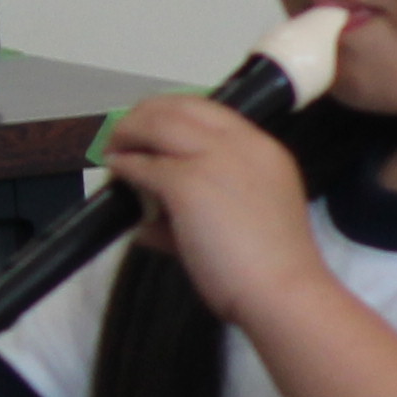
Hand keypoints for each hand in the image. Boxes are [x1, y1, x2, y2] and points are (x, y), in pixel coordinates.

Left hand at [110, 92, 325, 329]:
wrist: (283, 290)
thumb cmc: (273, 267)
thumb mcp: (247, 220)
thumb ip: (205, 206)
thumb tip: (151, 217)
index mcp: (264, 149)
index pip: (210, 110)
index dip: (173, 112)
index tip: (151, 128)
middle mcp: (241, 143)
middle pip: (180, 106)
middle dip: (144, 115)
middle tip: (123, 135)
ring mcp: (213, 158)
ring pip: (157, 124)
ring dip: (129, 133)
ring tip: (113, 150)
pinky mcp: (186, 182)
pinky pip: (143, 164)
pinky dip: (125, 166)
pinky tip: (118, 173)